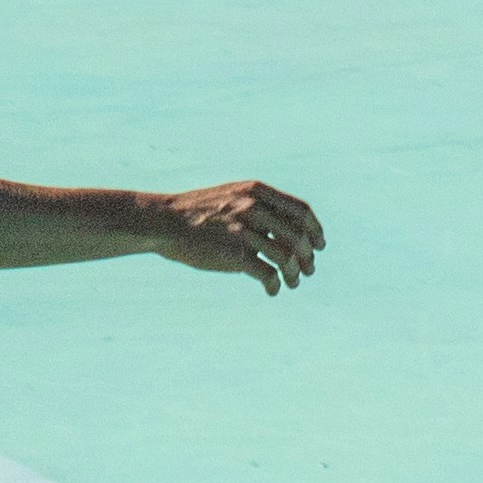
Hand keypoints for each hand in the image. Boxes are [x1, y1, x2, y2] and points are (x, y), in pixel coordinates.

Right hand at [156, 179, 325, 294]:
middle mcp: (253, 207)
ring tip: (292, 284)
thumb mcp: (230, 198)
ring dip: (294, 274)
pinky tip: (272, 291)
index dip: (315, 230)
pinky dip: (274, 285)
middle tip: (309, 270)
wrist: (163, 222)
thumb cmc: (195, 214)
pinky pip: (266, 273)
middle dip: (308, 256)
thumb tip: (283, 231)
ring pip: (286, 256)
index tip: (319, 245)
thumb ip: (256, 207)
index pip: (300, 210)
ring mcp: (243, 230)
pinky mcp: (234, 253)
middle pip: (298, 235)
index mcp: (256, 192)